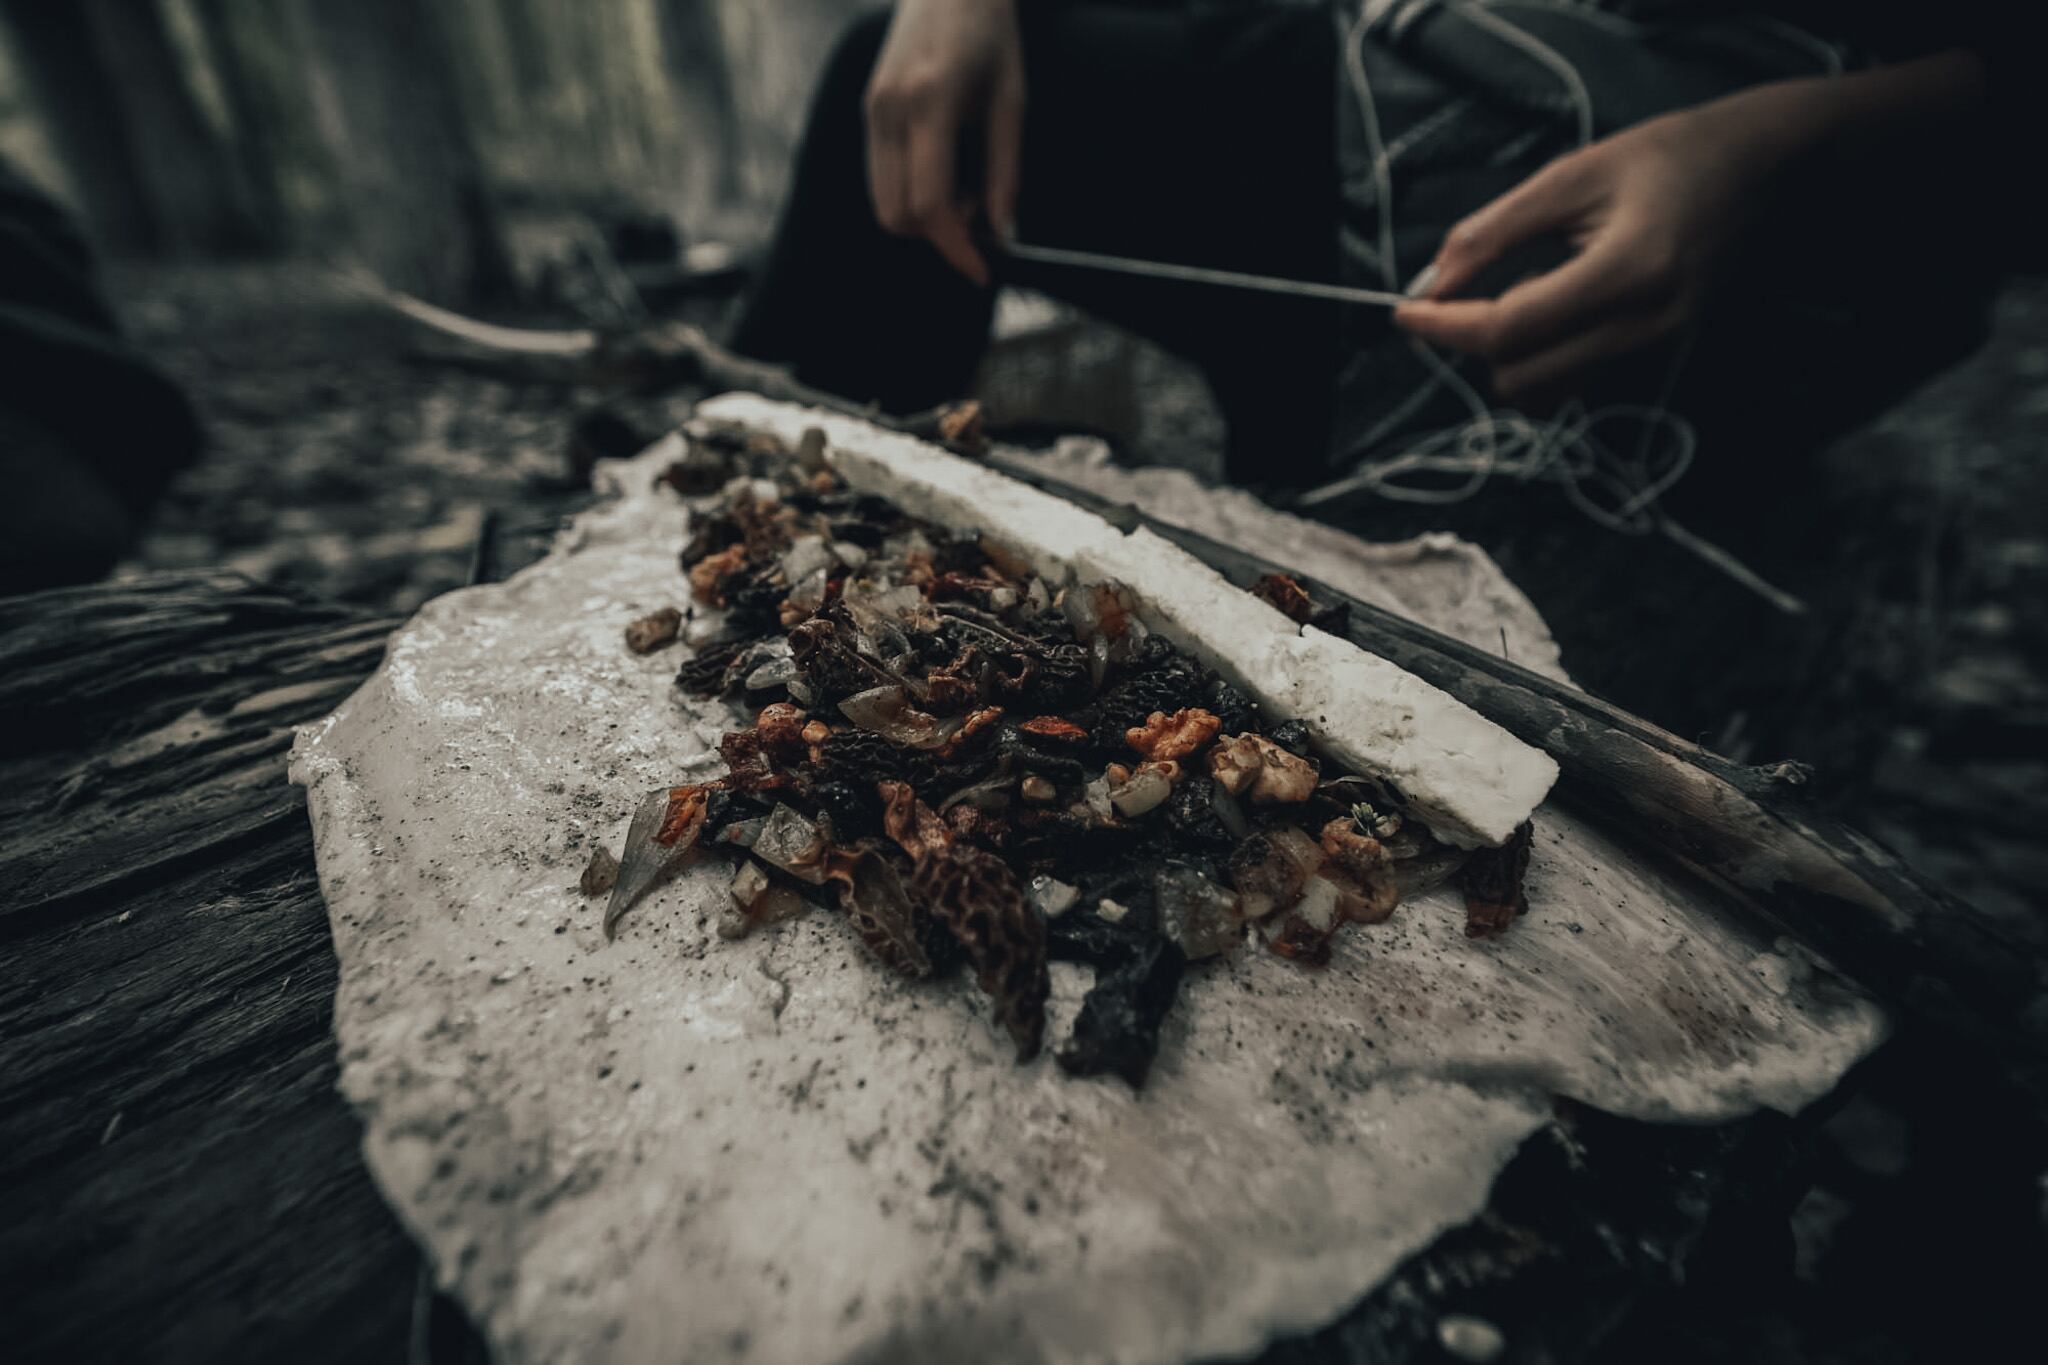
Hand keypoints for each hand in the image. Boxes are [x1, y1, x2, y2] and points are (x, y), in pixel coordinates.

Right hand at [864, 0, 1025, 284]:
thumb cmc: (990, 33)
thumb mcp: (1013, 99)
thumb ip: (1006, 168)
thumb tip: (1003, 231)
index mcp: (930, 102)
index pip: (929, 202)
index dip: (955, 246)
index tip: (981, 269)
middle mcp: (890, 109)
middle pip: (898, 214)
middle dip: (938, 236)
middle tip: (979, 220)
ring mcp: (872, 110)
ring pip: (883, 202)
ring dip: (923, 218)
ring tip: (963, 193)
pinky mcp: (868, 110)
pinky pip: (881, 176)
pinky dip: (911, 193)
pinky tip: (943, 172)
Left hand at [1394, 100, 1789, 407]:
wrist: (1760, 172)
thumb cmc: (1667, 160)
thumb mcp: (1570, 176)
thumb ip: (1493, 233)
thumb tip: (1434, 282)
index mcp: (1627, 272)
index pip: (1509, 329)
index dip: (1444, 327)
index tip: (1405, 313)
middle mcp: (1647, 326)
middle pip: (1521, 379)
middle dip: (1473, 347)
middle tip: (1453, 302)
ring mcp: (1657, 350)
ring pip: (1547, 394)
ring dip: (1506, 360)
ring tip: (1506, 299)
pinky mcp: (1658, 358)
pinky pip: (1578, 383)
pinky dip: (1542, 360)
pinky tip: (1546, 311)